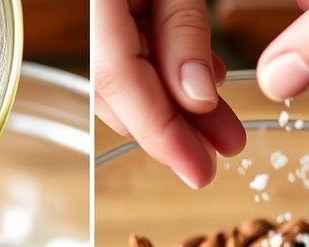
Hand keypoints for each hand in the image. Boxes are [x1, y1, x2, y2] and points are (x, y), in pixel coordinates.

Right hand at [95, 0, 246, 188]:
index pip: (116, 77)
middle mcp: (87, 12)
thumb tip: (196, 98)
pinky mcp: (117, 11)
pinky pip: (136, 51)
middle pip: (117, 87)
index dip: (157, 129)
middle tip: (210, 164)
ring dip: (177, 110)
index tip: (195, 169)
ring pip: (129, 77)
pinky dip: (171, 77)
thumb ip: (183, 30)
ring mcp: (101, 14)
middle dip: (169, 131)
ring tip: (221, 133)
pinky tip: (204, 91)